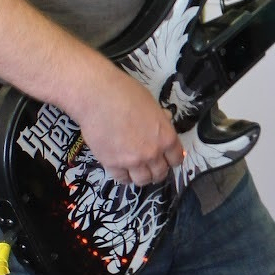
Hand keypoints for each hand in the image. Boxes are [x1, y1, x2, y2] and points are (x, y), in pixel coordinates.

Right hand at [73, 59, 184, 186]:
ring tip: (137, 170)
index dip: (172, 159)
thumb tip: (165, 121)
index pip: (176, 159)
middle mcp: (152, 153)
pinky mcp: (112, 164)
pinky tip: (123, 170)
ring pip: (143, 180)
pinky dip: (124, 176)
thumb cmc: (125, 93)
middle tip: (152, 166)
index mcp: (166, 137)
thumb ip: (160, 119)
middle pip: (160, 173)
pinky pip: (122, 179)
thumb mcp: (152, 104)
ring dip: (142, 176)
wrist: (98, 97)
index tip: (168, 159)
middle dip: (158, 170)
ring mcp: (132, 161)